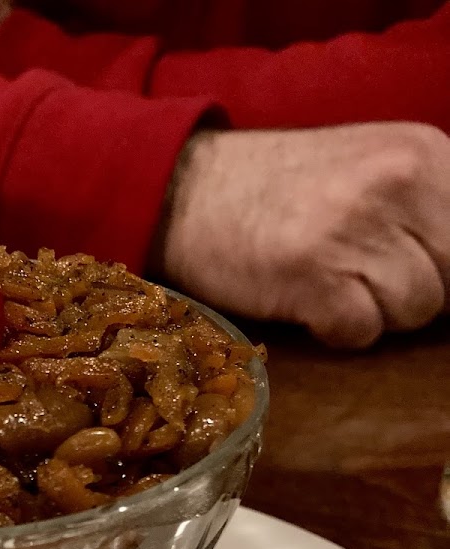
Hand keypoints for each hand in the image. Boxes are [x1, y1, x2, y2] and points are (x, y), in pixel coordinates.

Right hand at [161, 123, 449, 347]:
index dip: (447, 269)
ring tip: (332, 285)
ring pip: (415, 310)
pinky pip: (362, 332)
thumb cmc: (279, 190)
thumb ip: (425, 210)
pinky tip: (309, 303)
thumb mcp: (372, 170)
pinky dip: (337, 331)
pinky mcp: (314, 275)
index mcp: (423, 153)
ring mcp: (355, 229)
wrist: (187, 192)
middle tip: (365, 279)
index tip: (422, 276)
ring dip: (376, 313)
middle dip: (417, 291)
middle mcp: (397, 182)